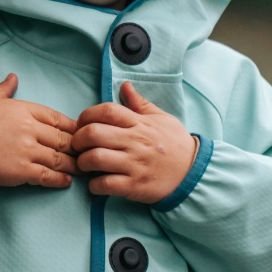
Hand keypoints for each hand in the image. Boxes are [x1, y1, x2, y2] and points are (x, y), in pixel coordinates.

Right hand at [0, 74, 79, 187]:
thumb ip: (4, 89)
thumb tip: (13, 77)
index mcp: (23, 109)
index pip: (57, 118)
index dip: (73, 127)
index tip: (81, 134)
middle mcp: (28, 128)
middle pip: (64, 138)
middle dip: (78, 148)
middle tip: (89, 154)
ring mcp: (26, 150)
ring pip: (60, 158)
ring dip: (74, 166)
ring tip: (84, 171)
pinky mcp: (20, 171)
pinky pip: (47, 176)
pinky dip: (60, 180)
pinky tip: (67, 182)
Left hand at [72, 82, 196, 200]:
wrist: (193, 173)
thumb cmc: (175, 144)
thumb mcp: (161, 119)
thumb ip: (140, 104)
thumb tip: (124, 86)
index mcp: (139, 123)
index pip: (106, 111)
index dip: (87, 115)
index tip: (82, 124)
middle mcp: (135, 142)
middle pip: (93, 133)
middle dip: (78, 139)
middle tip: (78, 146)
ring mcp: (134, 164)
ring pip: (95, 158)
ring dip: (83, 162)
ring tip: (85, 165)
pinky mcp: (134, 186)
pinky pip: (105, 184)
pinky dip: (94, 186)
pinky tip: (96, 183)